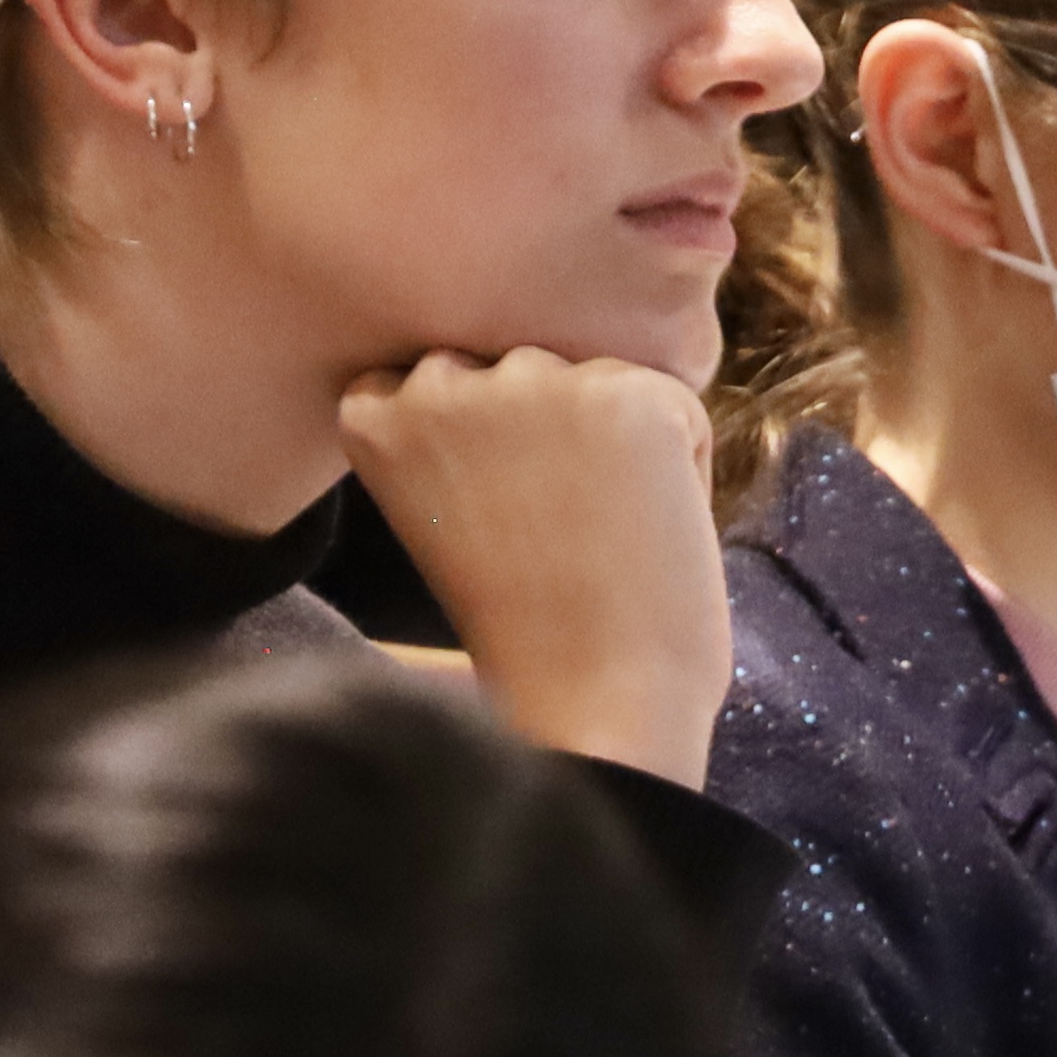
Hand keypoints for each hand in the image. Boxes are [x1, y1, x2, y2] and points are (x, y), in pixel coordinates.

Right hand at [338, 348, 732, 786]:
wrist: (592, 703)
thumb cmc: (523, 621)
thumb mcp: (441, 502)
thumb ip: (454, 424)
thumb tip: (528, 353)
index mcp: (373, 411)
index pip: (440, 375)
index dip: (486, 447)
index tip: (487, 517)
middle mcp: (441, 379)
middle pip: (523, 369)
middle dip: (549, 431)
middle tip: (548, 534)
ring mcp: (534, 381)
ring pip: (596, 378)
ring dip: (615, 439)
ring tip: (597, 534)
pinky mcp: (625, 395)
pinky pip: (676, 404)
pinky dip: (683, 464)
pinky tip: (646, 531)